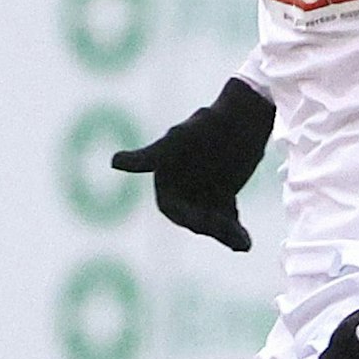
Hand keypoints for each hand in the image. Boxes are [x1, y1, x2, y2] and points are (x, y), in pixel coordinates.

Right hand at [111, 77, 273, 250]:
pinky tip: (245, 242)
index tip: (205, 223)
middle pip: (194, 217)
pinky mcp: (223, 198)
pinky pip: (227, 220)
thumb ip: (149, 156)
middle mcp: (182, 189)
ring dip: (225, 233)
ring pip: (212, 221)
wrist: (242, 117)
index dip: (186, 217)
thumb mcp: (179, 141)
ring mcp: (203, 194)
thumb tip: (114, 163)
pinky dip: (235, 231)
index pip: (171, 207)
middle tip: (230, 233)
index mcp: (165, 178)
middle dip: (211, 226)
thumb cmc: (207, 125)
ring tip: (242, 241)